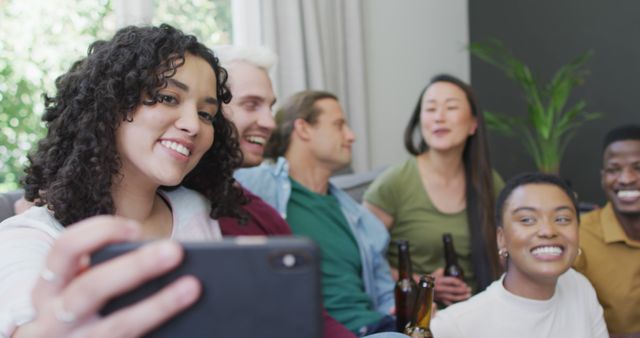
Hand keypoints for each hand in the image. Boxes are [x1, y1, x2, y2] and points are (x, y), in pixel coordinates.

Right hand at [13, 216, 200, 337]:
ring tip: (192, 287)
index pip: (65, 248)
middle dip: (135, 266)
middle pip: (92, 287)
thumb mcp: (75, 290)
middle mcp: (53, 317)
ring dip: (158, 305)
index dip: (100, 233)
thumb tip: (162, 255)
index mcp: (48, 287)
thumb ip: (105, 273)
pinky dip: (158, 329)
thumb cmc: (77, 314)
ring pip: (117, 326)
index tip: (136, 229)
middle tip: (176, 250)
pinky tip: (186, 323)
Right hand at [430, 268, 470, 305]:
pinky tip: (460, 302)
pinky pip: (448, 303)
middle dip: (462, 290)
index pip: (452, 281)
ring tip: (467, 296)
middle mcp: (440, 288)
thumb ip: (442, 271)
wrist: (420, 286)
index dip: (459, 283)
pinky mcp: (439, 300)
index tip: (464, 284)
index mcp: (439, 281)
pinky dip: (454, 303)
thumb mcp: (436, 273)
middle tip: (469, 289)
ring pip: (452, 297)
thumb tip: (448, 270)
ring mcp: (439, 295)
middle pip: (454, 290)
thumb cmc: (428, 279)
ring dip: (461, 297)